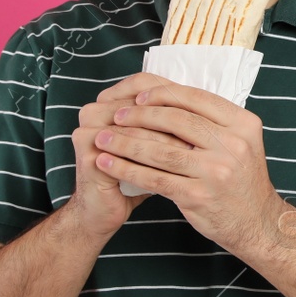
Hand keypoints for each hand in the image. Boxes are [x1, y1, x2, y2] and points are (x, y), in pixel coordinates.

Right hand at [66, 95, 193, 239]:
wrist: (102, 211)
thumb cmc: (134, 174)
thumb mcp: (151, 143)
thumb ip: (166, 120)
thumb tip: (207, 107)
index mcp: (106, 101)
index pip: (144, 85)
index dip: (176, 97)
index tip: (207, 110)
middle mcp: (92, 111)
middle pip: (142, 106)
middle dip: (177, 119)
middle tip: (208, 129)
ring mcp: (87, 133)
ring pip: (138, 130)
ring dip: (170, 139)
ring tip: (197, 148)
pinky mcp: (89, 157)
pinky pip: (129, 155)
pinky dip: (155, 159)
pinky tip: (177, 167)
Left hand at [92, 74, 284, 254]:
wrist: (257, 223)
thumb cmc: (242, 180)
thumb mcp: (240, 142)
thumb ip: (212, 122)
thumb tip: (168, 99)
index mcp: (243, 124)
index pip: (196, 98)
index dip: (162, 94)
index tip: (138, 97)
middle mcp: (233, 145)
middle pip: (176, 121)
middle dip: (139, 116)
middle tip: (116, 115)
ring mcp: (216, 171)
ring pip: (160, 150)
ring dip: (125, 143)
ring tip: (103, 138)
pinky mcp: (198, 196)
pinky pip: (154, 178)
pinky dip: (126, 169)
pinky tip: (108, 164)